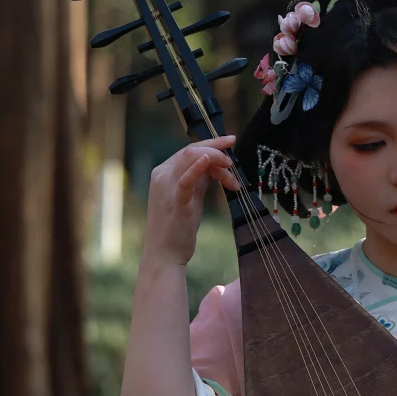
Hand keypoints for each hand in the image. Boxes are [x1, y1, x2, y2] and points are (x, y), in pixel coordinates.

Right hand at [143, 139, 237, 265]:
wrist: (164, 253)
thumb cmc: (178, 226)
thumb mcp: (190, 196)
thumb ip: (199, 180)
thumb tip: (215, 166)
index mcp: (164, 172)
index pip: (189, 150)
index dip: (211, 143)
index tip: (230, 141)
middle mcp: (162, 175)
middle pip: (191, 150)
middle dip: (216, 149)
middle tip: (234, 155)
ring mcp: (167, 188)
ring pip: (190, 158)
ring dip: (215, 159)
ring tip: (230, 169)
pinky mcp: (176, 203)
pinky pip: (186, 181)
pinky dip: (197, 168)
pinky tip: (209, 160)